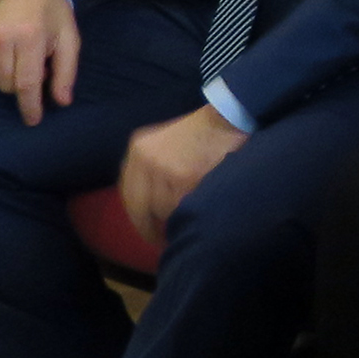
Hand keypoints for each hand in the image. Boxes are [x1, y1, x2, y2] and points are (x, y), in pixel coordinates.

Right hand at [0, 0, 82, 125]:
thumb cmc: (52, 16)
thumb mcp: (69, 40)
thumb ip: (66, 72)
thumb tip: (62, 102)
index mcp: (30, 38)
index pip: (26, 84)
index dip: (30, 106)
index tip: (33, 120)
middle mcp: (1, 38)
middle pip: (8, 86)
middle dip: (22, 87)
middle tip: (34, 68)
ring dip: (6, 82)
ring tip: (19, 62)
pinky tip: (3, 60)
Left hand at [119, 106, 247, 244]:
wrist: (229, 116)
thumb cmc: (203, 131)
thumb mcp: (166, 142)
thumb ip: (152, 169)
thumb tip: (150, 206)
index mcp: (138, 149)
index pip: (128, 194)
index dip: (137, 217)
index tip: (147, 230)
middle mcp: (144, 159)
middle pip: (140, 207)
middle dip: (150, 227)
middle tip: (161, 241)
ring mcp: (163, 169)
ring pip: (162, 210)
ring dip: (174, 219)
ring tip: (187, 223)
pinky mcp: (184, 178)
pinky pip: (182, 207)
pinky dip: (189, 213)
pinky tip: (198, 214)